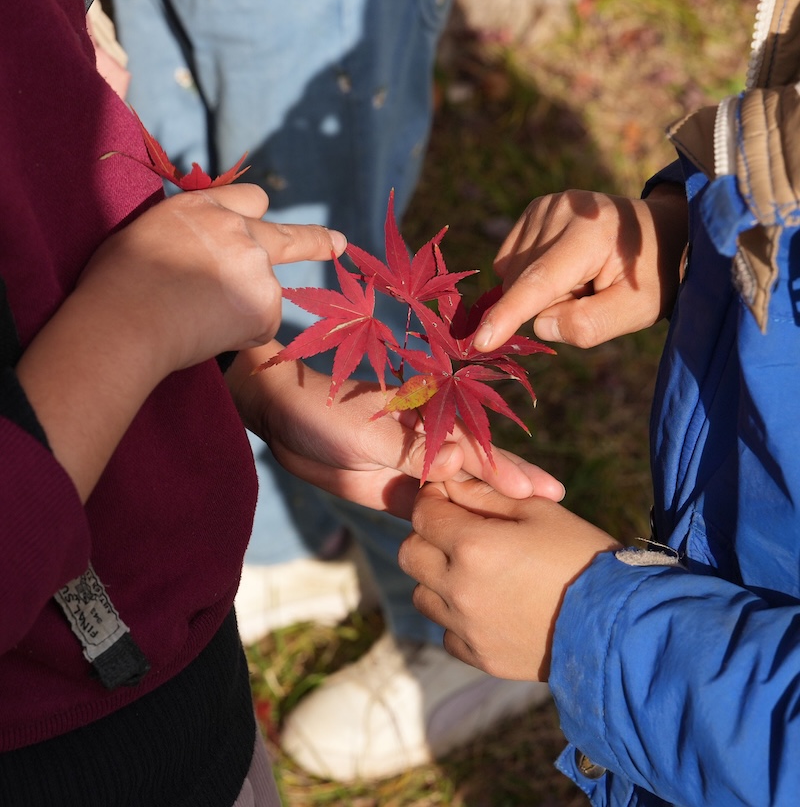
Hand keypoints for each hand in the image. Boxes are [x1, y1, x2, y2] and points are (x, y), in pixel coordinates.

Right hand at [77, 184, 345, 375]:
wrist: (124, 322)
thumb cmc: (117, 284)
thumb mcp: (147, 233)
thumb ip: (187, 232)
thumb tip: (193, 248)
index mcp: (203, 207)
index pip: (250, 200)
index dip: (252, 216)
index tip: (268, 220)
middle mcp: (239, 229)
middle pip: (288, 236)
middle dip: (316, 241)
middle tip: (337, 244)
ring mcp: (257, 267)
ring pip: (262, 293)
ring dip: (242, 308)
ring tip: (194, 319)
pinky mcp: (266, 306)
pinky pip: (259, 325)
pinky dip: (239, 334)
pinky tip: (206, 333)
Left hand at [227, 353, 565, 518]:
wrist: (284, 419)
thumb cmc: (328, 410)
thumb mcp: (370, 426)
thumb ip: (415, 447)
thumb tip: (460, 461)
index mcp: (432, 418)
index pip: (477, 447)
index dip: (507, 470)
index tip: (539, 491)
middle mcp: (432, 443)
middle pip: (481, 469)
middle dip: (515, 486)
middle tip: (554, 506)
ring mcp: (417, 469)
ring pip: (463, 493)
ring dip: (492, 509)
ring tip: (529, 531)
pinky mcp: (399, 492)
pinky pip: (434, 512)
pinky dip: (457, 526)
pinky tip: (481, 544)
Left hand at [399, 478, 617, 679]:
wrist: (618, 628)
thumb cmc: (582, 556)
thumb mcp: (539, 511)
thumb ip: (487, 494)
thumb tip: (450, 482)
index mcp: (473, 545)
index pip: (422, 512)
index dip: (433, 499)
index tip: (450, 498)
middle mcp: (459, 588)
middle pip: (410, 553)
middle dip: (428, 536)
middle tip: (459, 532)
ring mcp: (466, 627)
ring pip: (422, 594)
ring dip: (437, 578)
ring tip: (476, 571)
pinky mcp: (479, 658)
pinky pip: (446, 632)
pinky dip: (457, 618)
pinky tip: (489, 605)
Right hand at [472, 186, 686, 351]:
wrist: (662, 231)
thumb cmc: (652, 276)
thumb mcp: (637, 311)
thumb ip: (590, 325)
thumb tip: (538, 325)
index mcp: (590, 235)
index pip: (539, 282)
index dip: (508, 314)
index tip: (480, 340)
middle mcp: (561, 211)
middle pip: (522, 283)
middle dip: (546, 304)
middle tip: (589, 293)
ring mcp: (545, 205)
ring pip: (511, 274)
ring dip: (538, 289)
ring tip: (581, 276)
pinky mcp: (534, 207)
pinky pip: (509, 260)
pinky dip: (529, 274)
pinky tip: (563, 265)